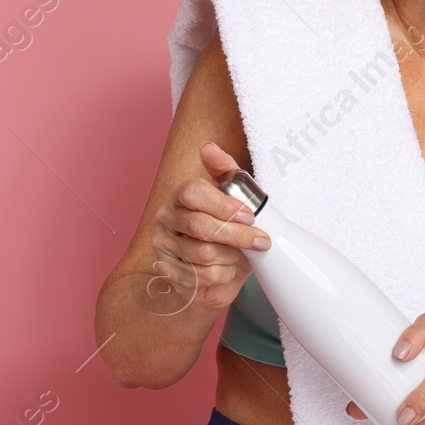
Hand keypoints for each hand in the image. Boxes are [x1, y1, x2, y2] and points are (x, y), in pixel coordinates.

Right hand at [148, 142, 268, 313]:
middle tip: (261, 241)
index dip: (224, 205)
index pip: (193, 192)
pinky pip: (202, 276)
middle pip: (200, 226)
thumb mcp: (233, 199)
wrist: (217, 274)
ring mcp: (163, 246)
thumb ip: (226, 171)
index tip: (250, 215)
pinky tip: (227, 269)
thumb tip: (208, 148)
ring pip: (203, 253)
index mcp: (181, 194)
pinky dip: (224, 274)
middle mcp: (166, 217)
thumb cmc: (226, 232)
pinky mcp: (167, 273)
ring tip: (240, 255)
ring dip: (231, 257)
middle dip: (237, 235)